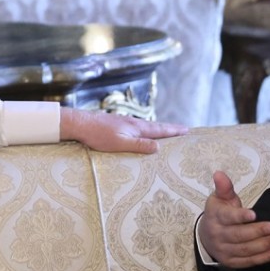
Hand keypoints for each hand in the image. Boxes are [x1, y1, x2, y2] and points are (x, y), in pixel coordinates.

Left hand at [58, 109, 186, 153]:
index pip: (160, 130)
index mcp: (137, 128)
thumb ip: (139, 145)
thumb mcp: (120, 143)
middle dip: (170, 129)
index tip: (187, 130)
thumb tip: (158, 147)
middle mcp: (134, 123)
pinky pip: (139, 128)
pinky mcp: (119, 125)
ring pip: (148, 127)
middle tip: (184, 130)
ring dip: (159, 129)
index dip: (174, 131)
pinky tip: (143, 133)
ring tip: (168, 132)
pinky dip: (147, 130)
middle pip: (156, 126)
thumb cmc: (99, 135)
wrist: (81, 124)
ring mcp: (126, 123)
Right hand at [198, 170, 269, 268]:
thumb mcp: (220, 198)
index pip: (228, 217)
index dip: (240, 217)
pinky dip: (261, 259)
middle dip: (257, 232)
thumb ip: (224, 187)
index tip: (254, 215)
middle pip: (238, 235)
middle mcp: (217, 235)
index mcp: (215, 216)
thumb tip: (219, 173)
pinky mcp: (229, 262)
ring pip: (244, 249)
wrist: (206, 236)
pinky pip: (246, 262)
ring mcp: (223, 250)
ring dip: (263, 245)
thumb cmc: (219, 213)